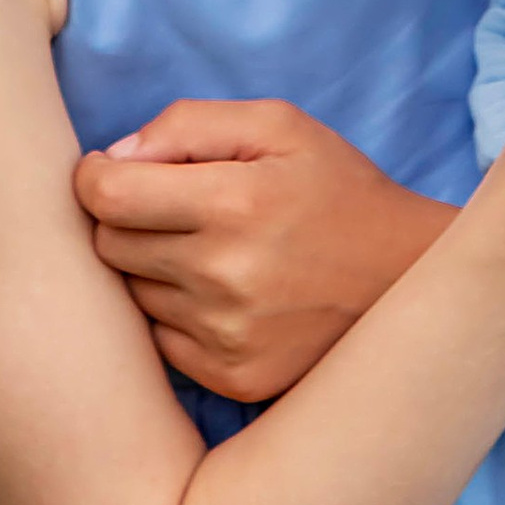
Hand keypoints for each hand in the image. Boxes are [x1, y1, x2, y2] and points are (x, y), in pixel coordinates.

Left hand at [74, 102, 449, 402]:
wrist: (409, 279)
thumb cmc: (337, 188)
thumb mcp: (278, 126)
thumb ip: (188, 125)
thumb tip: (114, 157)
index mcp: (234, 204)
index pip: (107, 196)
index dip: (95, 176)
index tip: (112, 170)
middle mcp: (225, 278)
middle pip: (109, 246)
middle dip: (126, 218)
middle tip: (173, 207)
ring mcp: (228, 337)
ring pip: (133, 294)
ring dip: (154, 268)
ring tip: (211, 251)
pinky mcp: (233, 379)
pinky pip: (161, 342)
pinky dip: (178, 315)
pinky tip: (223, 295)